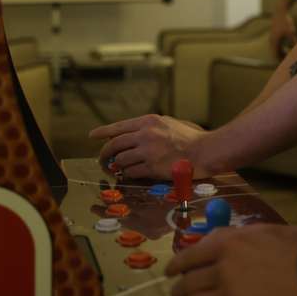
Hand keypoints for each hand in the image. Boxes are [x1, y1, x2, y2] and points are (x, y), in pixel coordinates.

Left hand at [89, 114, 211, 178]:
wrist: (204, 151)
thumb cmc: (189, 138)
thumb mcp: (167, 123)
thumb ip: (148, 127)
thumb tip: (130, 135)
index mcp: (148, 121)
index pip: (118, 127)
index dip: (102, 132)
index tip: (92, 136)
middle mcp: (145, 134)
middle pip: (114, 144)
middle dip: (104, 153)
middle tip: (102, 159)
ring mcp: (147, 151)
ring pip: (120, 160)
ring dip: (117, 166)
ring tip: (118, 169)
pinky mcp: (152, 167)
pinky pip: (131, 172)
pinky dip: (128, 174)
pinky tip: (130, 174)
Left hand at [165, 216, 296, 295]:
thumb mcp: (273, 232)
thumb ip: (245, 235)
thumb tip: (220, 236)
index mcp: (229, 242)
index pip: (191, 255)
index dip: (176, 266)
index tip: (169, 274)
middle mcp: (222, 267)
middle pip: (188, 283)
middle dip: (176, 295)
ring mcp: (229, 295)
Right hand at [269, 9, 296, 59]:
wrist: (280, 11)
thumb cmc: (286, 21)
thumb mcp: (291, 32)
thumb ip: (294, 42)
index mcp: (274, 42)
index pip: (276, 56)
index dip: (282, 61)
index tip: (289, 65)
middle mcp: (271, 40)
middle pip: (275, 53)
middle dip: (282, 58)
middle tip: (290, 63)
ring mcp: (272, 37)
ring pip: (276, 49)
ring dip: (282, 53)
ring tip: (290, 56)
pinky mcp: (274, 34)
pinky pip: (277, 44)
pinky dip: (282, 48)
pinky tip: (289, 47)